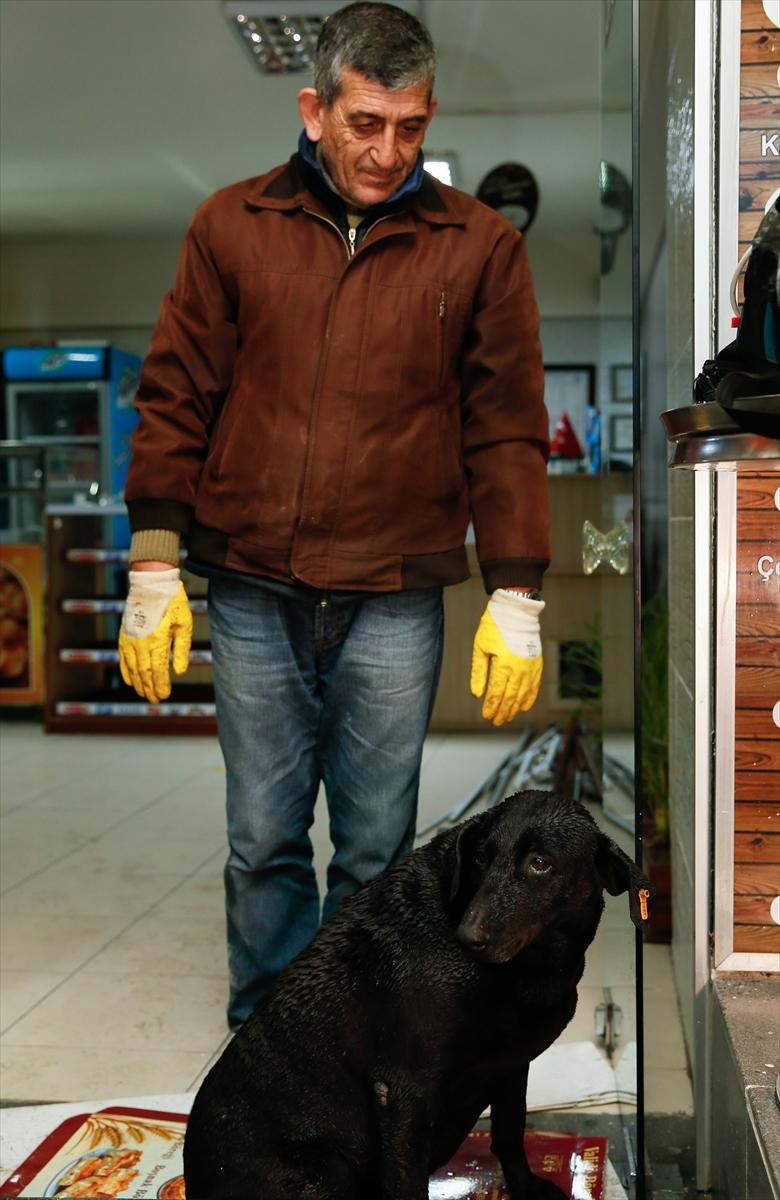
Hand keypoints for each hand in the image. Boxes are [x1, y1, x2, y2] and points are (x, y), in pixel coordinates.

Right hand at [118, 567, 191, 701]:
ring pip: (132, 669)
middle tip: (156, 700)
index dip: (160, 686)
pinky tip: (131, 681)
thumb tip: (179, 672)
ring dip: (138, 684)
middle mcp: (140, 643)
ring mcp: (130, 640)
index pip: (157, 671)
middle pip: (144, 674)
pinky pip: (123, 658)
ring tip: (145, 694)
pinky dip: (126, 672)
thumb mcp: (184, 625)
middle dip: (150, 689)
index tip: (165, 695)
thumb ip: (181, 650)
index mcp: (157, 641)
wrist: (152, 584)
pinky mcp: (124, 635)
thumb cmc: (173, 603)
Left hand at [470, 590, 543, 725]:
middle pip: (510, 698)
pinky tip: (523, 707)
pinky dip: (529, 698)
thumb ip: (479, 673)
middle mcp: (518, 670)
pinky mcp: (537, 664)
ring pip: (523, 695)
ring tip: (507, 718)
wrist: (515, 611)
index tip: (486, 716)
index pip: (496, 694)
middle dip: (502, 712)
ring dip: (514, 709)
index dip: (491, 707)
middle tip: (495, 722)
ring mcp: (530, 668)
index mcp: (503, 666)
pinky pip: (534, 686)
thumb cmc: (494, 628)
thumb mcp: (480, 648)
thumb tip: (477, 695)